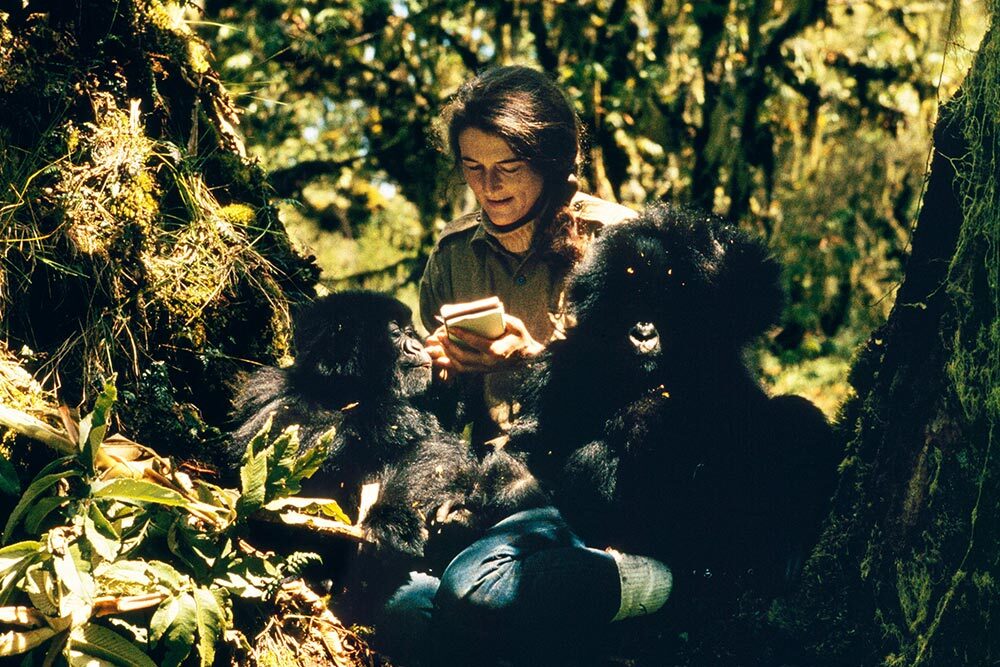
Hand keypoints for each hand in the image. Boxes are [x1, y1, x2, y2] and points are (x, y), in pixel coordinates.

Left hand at [424, 314, 543, 374]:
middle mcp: (489, 362)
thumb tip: (485, 313)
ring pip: (461, 365)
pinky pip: (463, 370)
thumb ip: (503, 319)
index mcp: (497, 350)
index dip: (462, 335)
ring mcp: (484, 369)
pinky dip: (450, 364)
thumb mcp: (516, 325)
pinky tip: (442, 357)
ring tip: (439, 345)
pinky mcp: (481, 371)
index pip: (476, 343)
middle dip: (449, 346)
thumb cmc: (520, 339)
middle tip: (440, 336)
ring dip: (447, 356)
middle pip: (464, 356)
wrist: (526, 358)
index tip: (451, 327)